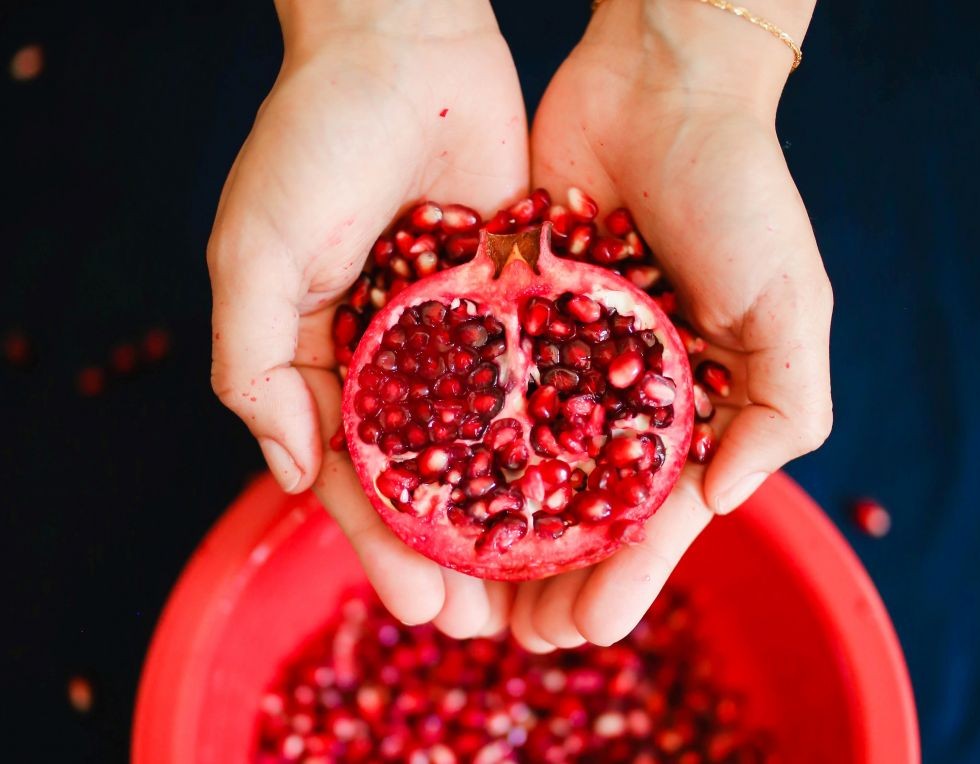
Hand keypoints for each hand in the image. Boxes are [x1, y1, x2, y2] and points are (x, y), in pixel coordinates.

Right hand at [208, 0, 526, 633]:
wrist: (402, 45)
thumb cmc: (313, 141)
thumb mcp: (253, 251)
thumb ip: (256, 364)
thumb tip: (290, 469)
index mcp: (329, 362)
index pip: (356, 477)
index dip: (383, 545)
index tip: (419, 603)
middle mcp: (399, 359)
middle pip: (432, 477)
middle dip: (454, 552)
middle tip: (490, 622)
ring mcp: (463, 333)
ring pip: (492, 442)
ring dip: (513, 513)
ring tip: (546, 583)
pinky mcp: (520, 299)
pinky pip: (541, 376)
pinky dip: (559, 431)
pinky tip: (589, 485)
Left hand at [514, 0, 830, 650]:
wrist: (660, 87)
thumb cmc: (740, 192)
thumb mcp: (790, 300)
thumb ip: (783, 406)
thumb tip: (727, 500)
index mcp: (692, 404)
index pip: (656, 512)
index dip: (627, 575)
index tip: (588, 629)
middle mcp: (620, 392)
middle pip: (580, 505)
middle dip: (552, 572)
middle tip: (512, 634)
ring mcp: (560, 356)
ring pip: (520, 462)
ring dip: (495, 528)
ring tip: (458, 587)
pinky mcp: (509, 314)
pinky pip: (478, 386)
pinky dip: (455, 438)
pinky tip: (424, 487)